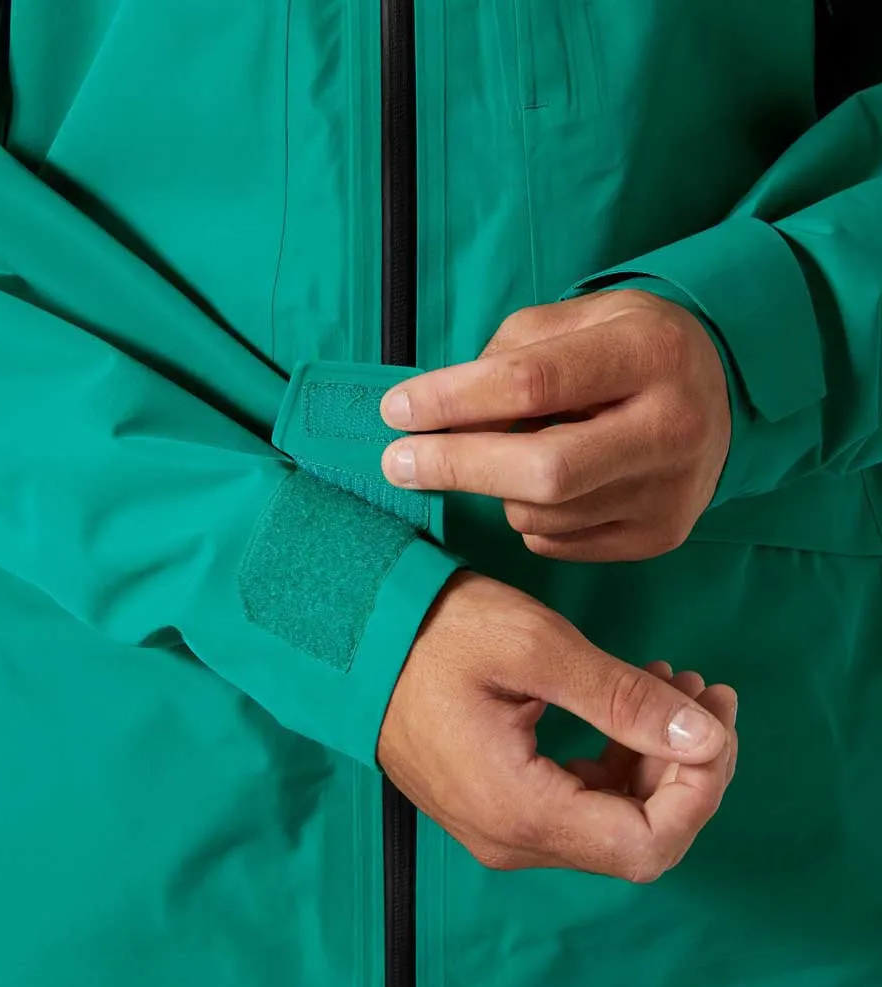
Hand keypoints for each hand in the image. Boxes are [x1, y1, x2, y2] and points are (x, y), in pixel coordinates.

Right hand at [378, 572, 737, 878]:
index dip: (701, 789)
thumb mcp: (535, 648)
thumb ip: (622, 698)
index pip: (648, 843)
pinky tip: (623, 704)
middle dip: (686, 767)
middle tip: (703, 692)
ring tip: (669, 684)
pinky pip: (576, 802)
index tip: (714, 718)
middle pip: (634, 836)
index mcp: (521, 811)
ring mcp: (501, 825)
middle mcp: (512, 838)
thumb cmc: (438, 633)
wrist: (357, 638)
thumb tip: (706, 738)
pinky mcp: (495, 802)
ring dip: (653, 758)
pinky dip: (614, 759)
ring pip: (609, 820)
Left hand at [379, 290, 730, 560]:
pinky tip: (548, 483)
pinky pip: (556, 541)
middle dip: (456, 466)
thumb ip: (506, 358)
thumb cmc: (624, 348)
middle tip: (397, 462)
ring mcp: (671, 491)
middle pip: (542, 469)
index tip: (395, 411)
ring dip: (497, 487)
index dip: (452, 400)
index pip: (532, 383)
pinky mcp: (660, 535)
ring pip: (540, 511)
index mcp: (650, 353)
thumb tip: (437, 417)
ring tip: (510, 453)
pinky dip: (529, 515)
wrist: (715, 393)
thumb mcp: (573, 320)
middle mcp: (672, 427)